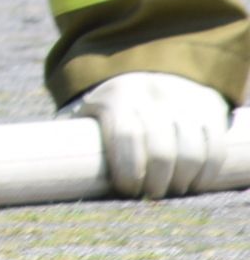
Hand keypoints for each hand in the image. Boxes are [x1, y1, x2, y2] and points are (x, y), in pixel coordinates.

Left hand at [70, 72, 234, 198]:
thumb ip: (70, 135)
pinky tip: (194, 183)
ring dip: (183, 180)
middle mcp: (152, 96)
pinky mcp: (208, 107)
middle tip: (150, 195)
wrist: (149, 64)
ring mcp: (184, 100)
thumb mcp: (87, 109)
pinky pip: (214, 146)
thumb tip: (46, 169)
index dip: (128, 171)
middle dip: (156, 182)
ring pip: (192, 152)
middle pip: (161, 152)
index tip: (127, 189)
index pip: (125, 138)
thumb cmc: (111, 103)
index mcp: (116, 97)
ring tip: (172, 190)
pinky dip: (207, 171)